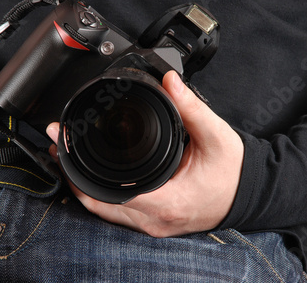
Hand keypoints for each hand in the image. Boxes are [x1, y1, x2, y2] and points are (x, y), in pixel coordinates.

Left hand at [46, 71, 243, 236]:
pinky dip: (98, 196)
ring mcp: (152, 225)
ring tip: (66, 157)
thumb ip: (191, 107)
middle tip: (58, 145)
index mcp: (168, 200)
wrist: (248, 194)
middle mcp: (155, 219)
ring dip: (81, 187)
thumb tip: (170, 80)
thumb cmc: (233, 172)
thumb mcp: (216, 135)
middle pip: (97, 204)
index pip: (109, 193)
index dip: (80, 171)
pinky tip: (90, 177)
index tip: (65, 143)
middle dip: (72, 175)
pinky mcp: (153, 222)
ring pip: (103, 212)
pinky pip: (115, 214)